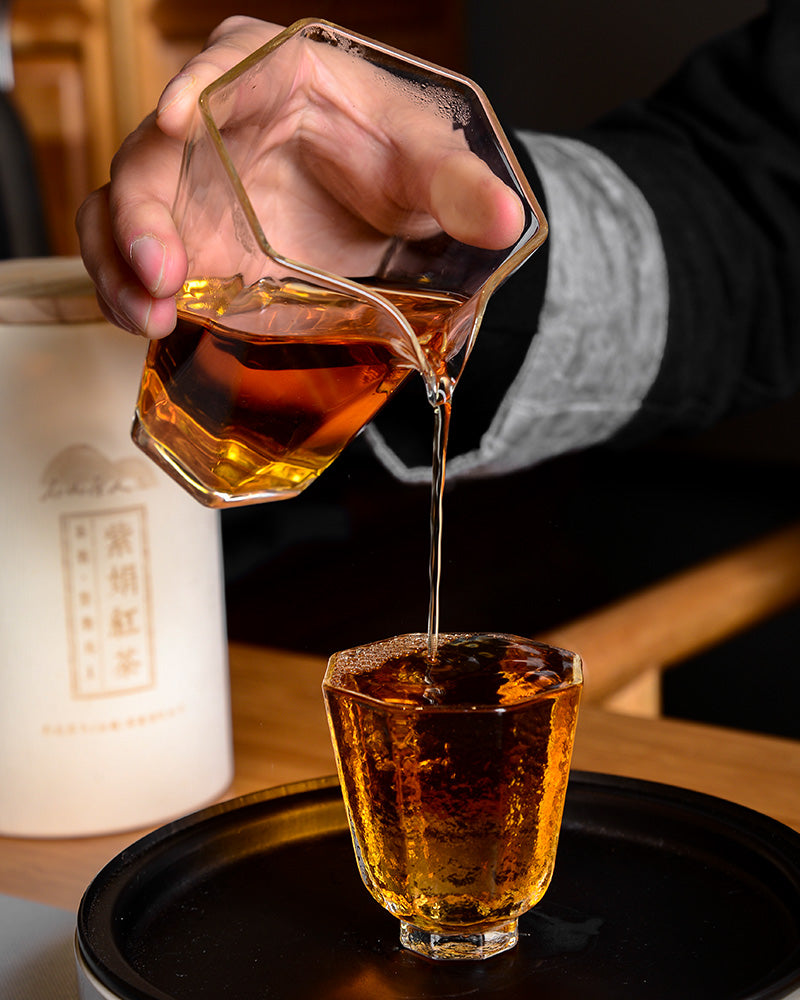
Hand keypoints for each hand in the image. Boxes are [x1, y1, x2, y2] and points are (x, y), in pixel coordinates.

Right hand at [76, 17, 524, 337]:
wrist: (383, 211)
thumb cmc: (395, 157)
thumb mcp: (429, 165)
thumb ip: (461, 188)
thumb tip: (505, 220)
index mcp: (271, 73)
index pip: (222, 65)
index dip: (191, 88)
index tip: (178, 120)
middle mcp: (214, 127)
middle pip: (150, 153)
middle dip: (142, 212)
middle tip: (163, 268)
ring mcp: (191, 189)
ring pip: (122, 212)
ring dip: (121, 264)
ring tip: (147, 317)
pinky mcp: (187, 245)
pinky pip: (133, 262)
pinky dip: (132, 293)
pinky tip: (153, 325)